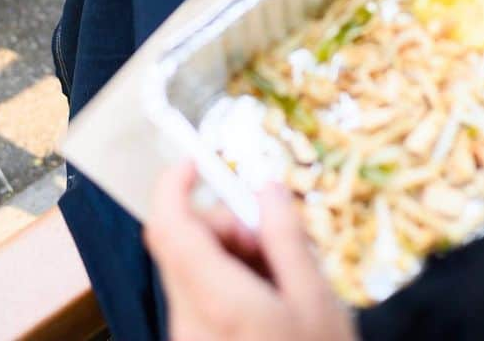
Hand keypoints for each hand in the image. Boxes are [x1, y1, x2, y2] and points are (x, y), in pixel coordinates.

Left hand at [144, 161, 356, 340]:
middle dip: (225, 223)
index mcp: (215, 299)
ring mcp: (186, 336)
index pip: (167, 224)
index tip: (199, 162)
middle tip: (272, 238)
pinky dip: (229, 281)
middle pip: (183, 241)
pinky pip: (200, 294)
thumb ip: (286, 236)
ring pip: (193, 266)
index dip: (173, 183)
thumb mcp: (316, 302)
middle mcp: (187, 317)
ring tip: (280, 277)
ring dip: (232, 253)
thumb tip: (265, 184)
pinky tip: (268, 299)